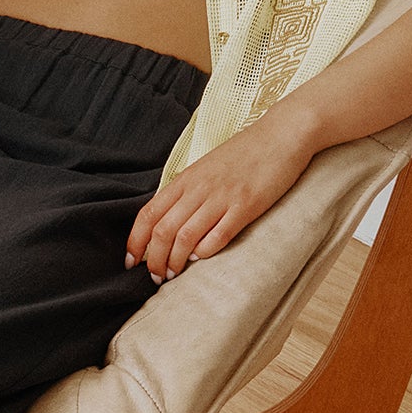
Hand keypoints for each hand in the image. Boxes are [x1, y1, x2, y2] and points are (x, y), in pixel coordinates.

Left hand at [125, 108, 319, 281]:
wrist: (280, 135)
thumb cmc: (243, 154)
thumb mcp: (206, 168)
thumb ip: (188, 191)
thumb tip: (169, 221)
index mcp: (186, 178)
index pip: (149, 213)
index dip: (135, 240)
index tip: (131, 261)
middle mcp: (198, 188)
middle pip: (163, 230)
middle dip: (154, 259)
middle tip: (156, 277)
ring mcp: (222, 197)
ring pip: (185, 236)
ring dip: (175, 261)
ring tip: (174, 275)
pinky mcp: (245, 206)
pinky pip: (218, 235)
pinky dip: (205, 252)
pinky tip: (201, 259)